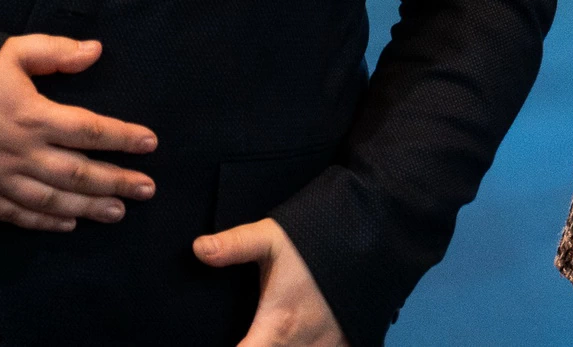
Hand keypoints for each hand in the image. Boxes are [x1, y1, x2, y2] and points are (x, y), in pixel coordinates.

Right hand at [0, 36, 157, 232]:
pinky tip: (68, 222)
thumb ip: (55, 53)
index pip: (89, 129)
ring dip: (88, 207)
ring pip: (52, 199)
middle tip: (148, 189)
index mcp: (31, 115)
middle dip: (116, 181)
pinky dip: (44, 221)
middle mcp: (18, 152)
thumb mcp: (9, 52)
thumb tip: (95, 51)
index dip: (122, 137)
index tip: (150, 142)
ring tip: (119, 211)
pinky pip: (15, 214)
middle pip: (78, 172)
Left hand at [195, 218, 346, 346]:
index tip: (225, 343)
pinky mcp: (347, 345)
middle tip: (254, 334)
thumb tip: (198, 248)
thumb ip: (235, 245)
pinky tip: (297, 338)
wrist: (374, 237)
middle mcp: (302, 345)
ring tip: (272, 335)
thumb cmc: (321, 239)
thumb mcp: (273, 237)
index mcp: (278, 325)